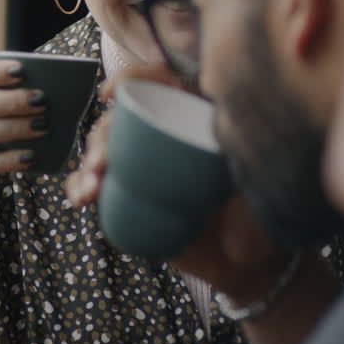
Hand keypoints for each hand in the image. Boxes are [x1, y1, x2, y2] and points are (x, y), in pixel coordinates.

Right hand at [64, 62, 285, 300]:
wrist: (251, 264)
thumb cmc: (263, 215)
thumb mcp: (263, 175)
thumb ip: (251, 150)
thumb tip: (230, 123)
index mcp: (195, 119)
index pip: (163, 84)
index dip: (134, 79)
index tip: (112, 93)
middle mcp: (166, 138)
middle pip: (123, 120)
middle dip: (101, 136)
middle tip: (102, 161)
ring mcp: (145, 170)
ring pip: (104, 153)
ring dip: (86, 166)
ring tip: (90, 188)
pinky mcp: (132, 200)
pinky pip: (100, 188)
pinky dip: (81, 189)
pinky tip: (80, 199)